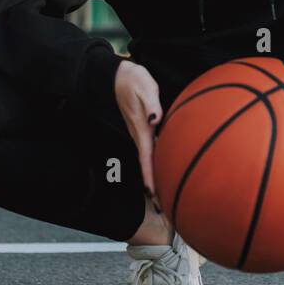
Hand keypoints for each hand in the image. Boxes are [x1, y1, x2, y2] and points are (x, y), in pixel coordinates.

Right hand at [113, 58, 163, 207]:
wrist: (119, 75)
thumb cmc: (133, 80)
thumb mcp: (144, 87)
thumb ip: (151, 104)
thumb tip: (155, 119)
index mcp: (141, 129)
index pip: (146, 159)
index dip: (150, 178)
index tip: (154, 197)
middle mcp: (140, 135)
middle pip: (147, 166)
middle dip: (154, 187)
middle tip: (162, 209)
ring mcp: (141, 134)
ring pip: (149, 161)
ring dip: (155, 178)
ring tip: (163, 197)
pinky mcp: (145, 129)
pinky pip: (151, 152)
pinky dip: (156, 165)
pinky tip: (164, 170)